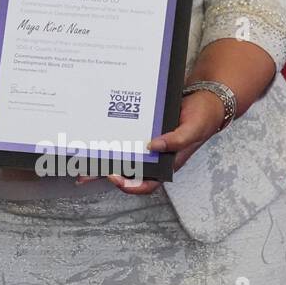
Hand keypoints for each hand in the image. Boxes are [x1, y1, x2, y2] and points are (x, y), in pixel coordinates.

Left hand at [78, 89, 223, 194]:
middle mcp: (154, 157)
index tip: (115, 178)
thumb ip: (177, 140)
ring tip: (81, 158)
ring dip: (103, 157)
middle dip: (105, 173)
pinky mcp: (141, 130)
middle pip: (127, 171)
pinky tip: (96, 135)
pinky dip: (111, 138)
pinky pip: (124, 137)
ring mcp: (147, 144)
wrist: (204, 99)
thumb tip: (154, 146)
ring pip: (122, 155)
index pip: (147, 184)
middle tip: (83, 173)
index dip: (130, 186)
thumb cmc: (202, 117)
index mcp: (167, 163)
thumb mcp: (193, 128)